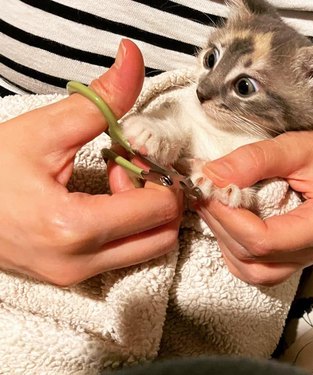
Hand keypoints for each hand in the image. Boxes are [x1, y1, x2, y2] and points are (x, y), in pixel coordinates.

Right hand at [0, 40, 182, 285]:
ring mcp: (77, 276)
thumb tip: (133, 55)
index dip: (156, 174)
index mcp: (73, 227)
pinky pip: (127, 255)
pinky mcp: (73, 277)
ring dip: (147, 215)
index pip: (158, 209)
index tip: (131, 153)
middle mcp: (80, 262)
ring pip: (150, 249)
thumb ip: (100, 98)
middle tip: (129, 169)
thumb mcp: (44, 130)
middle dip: (159, 198)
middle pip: (162, 235)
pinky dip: (131, 228)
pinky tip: (104, 203)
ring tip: (113, 187)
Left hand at [197, 123, 312, 285]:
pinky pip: (253, 269)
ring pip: (250, 270)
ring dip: (223, 240)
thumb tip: (212, 175)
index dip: (229, 218)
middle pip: (253, 257)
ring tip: (211, 207)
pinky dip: (231, 249)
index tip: (208, 190)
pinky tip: (225, 222)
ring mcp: (301, 258)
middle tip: (202, 194)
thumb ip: (254, 159)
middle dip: (220, 225)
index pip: (265, 240)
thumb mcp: (293, 147)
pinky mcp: (288, 258)